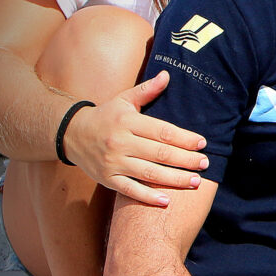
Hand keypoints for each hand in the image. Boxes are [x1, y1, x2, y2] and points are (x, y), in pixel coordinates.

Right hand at [60, 71, 209, 205]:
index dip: (184, 138)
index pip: (162, 131)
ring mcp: (113, 163)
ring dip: (174, 179)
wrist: (71, 134)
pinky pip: (130, 190)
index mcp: (127, 122)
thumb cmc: (106, 116)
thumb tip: (167, 74)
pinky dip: (148, 196)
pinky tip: (166, 201)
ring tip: (195, 181)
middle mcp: (120, 143)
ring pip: (148, 173)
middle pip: (159, 153)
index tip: (202, 143)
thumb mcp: (124, 100)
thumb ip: (147, 90)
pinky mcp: (106, 179)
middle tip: (205, 164)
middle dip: (185, 160)